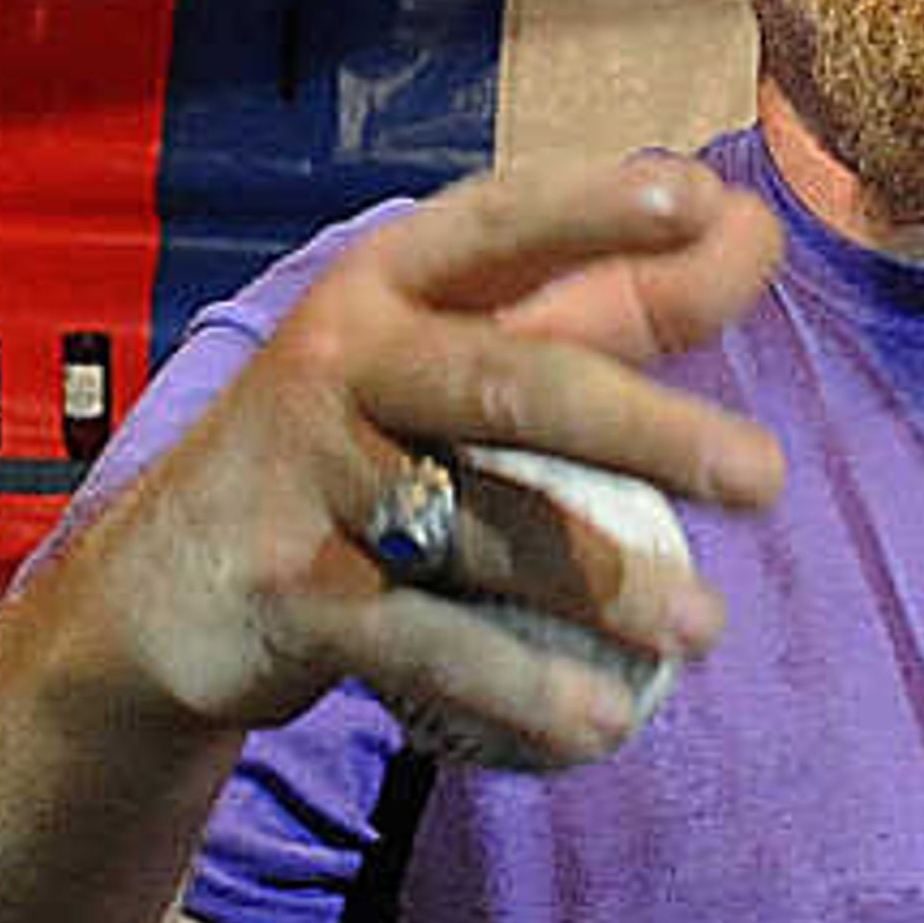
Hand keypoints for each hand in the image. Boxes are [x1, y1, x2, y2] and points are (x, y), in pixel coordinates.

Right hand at [74, 151, 784, 764]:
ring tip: (705, 626)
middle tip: (765, 478)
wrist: (158, 593)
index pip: (498, 224)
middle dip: (646, 429)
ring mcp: (312, 478)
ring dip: (604, 582)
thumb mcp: (455, 356)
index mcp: (389, 283)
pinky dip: (519, 685)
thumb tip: (755, 226)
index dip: (593, 210)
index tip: (695, 200)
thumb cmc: (355, 447)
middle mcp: (343, 360)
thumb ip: (606, 301)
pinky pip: (427, 645)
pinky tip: (602, 723)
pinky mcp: (294, 593)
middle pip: (512, 385)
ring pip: (481, 527)